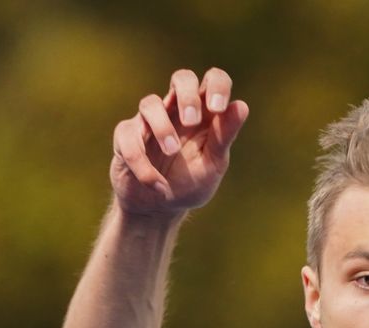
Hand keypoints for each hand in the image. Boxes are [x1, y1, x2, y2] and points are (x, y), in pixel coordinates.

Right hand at [111, 68, 247, 217]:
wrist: (158, 209)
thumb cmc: (189, 182)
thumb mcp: (213, 164)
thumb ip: (224, 136)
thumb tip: (241, 106)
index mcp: (204, 114)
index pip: (214, 80)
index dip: (217, 85)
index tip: (218, 109)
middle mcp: (176, 110)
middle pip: (182, 77)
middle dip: (187, 95)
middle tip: (191, 121)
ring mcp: (149, 121)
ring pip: (150, 103)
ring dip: (162, 128)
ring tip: (172, 151)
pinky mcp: (126, 136)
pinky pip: (129, 137)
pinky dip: (143, 164)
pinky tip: (157, 185)